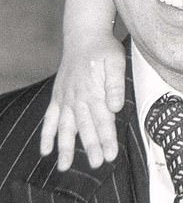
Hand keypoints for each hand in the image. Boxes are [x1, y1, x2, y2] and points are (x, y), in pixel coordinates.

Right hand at [40, 35, 125, 170]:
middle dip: (91, 147)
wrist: (84, 35)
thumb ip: (115, 85)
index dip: (107, 138)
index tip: (111, 155)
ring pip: (65, 126)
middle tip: (97, 164)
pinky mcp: (58, 96)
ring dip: (65, 147)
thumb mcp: (116, 61)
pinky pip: (50, 118)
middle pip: (85, 126)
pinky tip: (45, 151)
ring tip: (65, 167)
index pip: (102, 119)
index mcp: (93, 90)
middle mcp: (77, 97)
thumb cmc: (104, 48)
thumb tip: (116, 107)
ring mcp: (65, 98)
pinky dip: (47, 134)